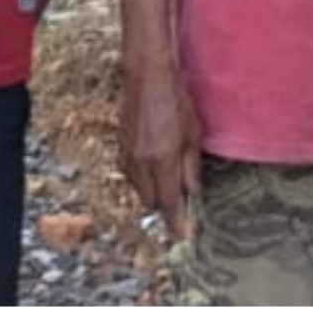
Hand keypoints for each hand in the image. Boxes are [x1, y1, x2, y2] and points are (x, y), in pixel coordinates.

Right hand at [120, 60, 202, 237]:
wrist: (147, 78)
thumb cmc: (176, 102)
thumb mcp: (193, 136)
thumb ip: (190, 168)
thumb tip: (191, 193)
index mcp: (162, 160)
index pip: (168, 202)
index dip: (175, 221)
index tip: (182, 234)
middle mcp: (141, 162)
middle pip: (150, 201)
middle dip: (164, 205)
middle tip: (180, 198)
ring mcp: (127, 155)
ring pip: (138, 189)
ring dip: (152, 191)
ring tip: (167, 177)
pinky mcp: (120, 147)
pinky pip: (130, 174)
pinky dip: (142, 177)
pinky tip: (153, 164)